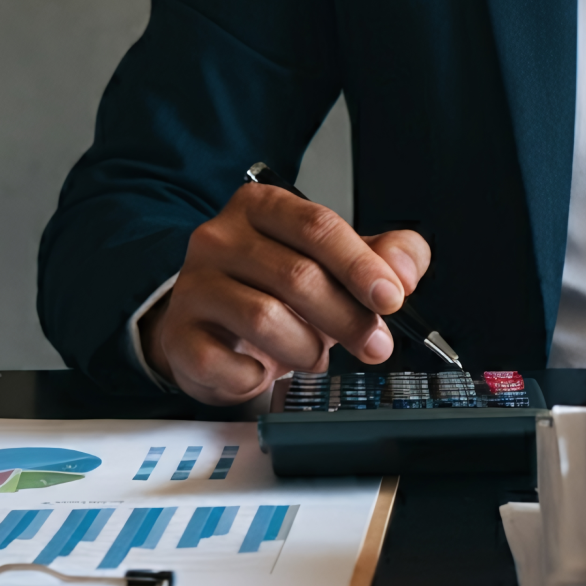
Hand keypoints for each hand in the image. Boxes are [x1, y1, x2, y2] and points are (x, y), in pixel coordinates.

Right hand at [140, 183, 430, 404]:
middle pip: (297, 275)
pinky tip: (266, 372)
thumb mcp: (337, 264)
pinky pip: (224, 363)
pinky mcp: (179, 334)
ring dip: (308, 348)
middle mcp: (220, 238)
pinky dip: (257, 376)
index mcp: (263, 208)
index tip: (392, 298)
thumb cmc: (278, 290)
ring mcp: (194, 285)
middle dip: (348, 318)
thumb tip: (406, 270)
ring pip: (264, 318)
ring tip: (316, 356)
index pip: (317, 226)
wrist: (213, 327)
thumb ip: (384, 256)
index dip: (361, 265)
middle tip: (374, 345)